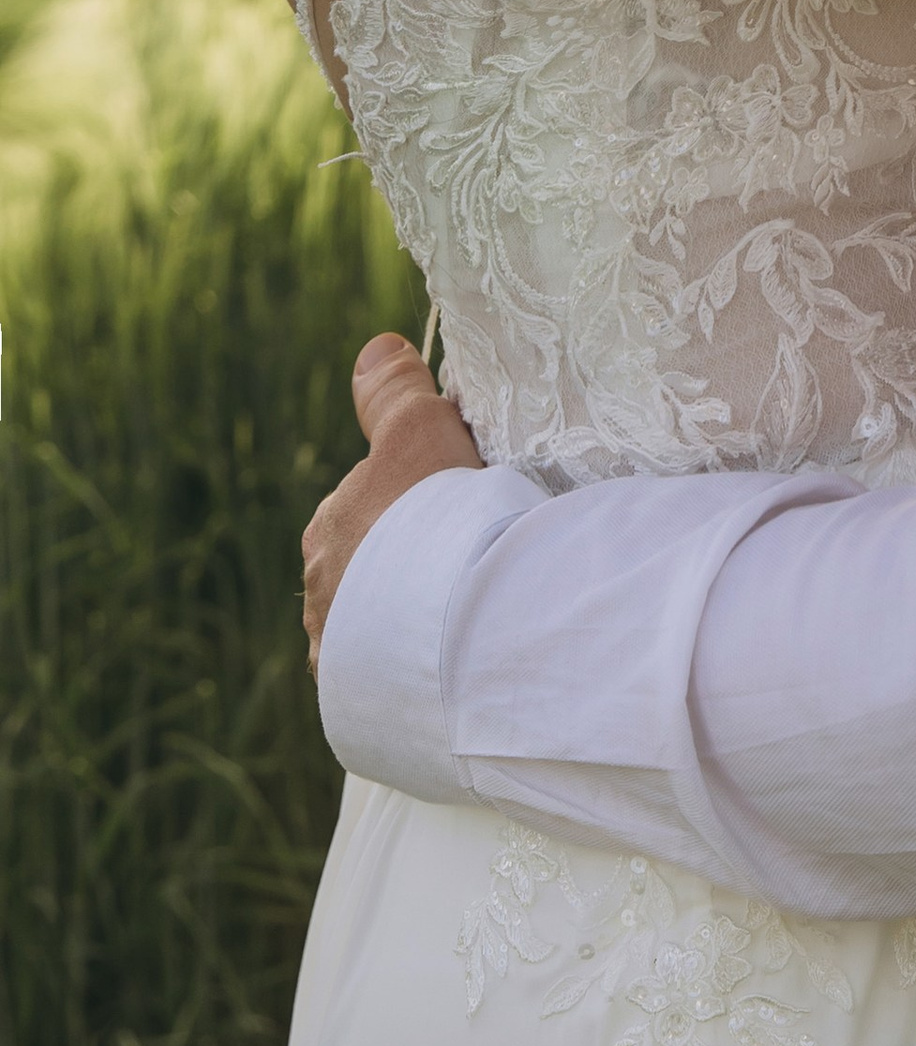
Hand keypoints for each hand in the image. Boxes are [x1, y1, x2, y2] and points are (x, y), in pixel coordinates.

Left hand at [302, 333, 482, 670]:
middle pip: (369, 567)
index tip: (461, 511)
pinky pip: (386, 672)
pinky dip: (411, 665)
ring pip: (376, 623)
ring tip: (460, 621)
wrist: (442, 625)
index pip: (370, 507)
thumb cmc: (435, 520)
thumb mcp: (420, 432)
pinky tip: (447, 664)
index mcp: (331, 527)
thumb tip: (376, 347)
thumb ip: (396, 392)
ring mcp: (337, 649)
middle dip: (406, 566)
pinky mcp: (359, 697)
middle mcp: (321, 589)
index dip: (418, 504)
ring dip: (408, 619)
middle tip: (465, 566)